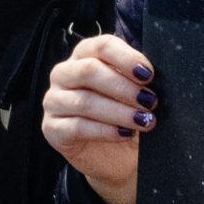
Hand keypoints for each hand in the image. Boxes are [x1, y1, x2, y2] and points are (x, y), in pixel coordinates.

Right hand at [43, 32, 153, 203]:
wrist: (117, 157)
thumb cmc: (125, 117)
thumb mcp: (134, 94)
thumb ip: (138, 81)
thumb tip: (151, 77)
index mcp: (84, 56)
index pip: (102, 46)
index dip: (126, 58)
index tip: (148, 75)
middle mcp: (64, 74)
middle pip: (89, 70)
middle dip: (123, 87)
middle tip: (149, 102)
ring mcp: (54, 101)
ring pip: (85, 101)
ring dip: (119, 112)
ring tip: (144, 121)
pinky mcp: (52, 129)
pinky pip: (78, 127)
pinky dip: (106, 131)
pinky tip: (125, 134)